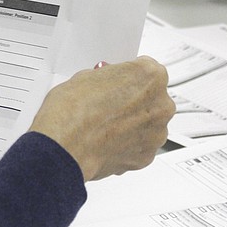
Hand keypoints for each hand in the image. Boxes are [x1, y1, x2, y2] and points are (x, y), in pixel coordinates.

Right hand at [29, 56, 171, 181]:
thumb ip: (108, 79)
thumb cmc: (73, 112)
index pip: (146, 71)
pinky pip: (140, 147)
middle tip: (110, 107)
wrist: (65, 146)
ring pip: (148, 125)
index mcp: (151, 77)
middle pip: (152, 99)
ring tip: (105, 127)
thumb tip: (107, 86)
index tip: (120, 85)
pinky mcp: (147, 156)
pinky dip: (127, 146)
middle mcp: (161, 104)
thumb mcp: (87, 77)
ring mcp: (157, 132)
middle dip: (134, 103)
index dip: (128, 78)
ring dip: (132, 125)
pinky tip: (107, 142)